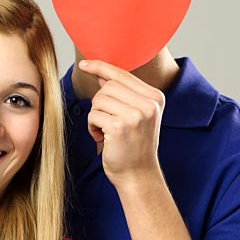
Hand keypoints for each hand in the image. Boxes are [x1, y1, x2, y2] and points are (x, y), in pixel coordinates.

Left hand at [78, 59, 164, 184]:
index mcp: (155, 97)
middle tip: (106, 122)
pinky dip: (92, 127)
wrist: (137, 175)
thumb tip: (102, 74)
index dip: (100, 67)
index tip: (84, 64)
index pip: (123, 74)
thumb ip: (122, 94)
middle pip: (108, 87)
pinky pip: (93, 115)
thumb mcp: (135, 116)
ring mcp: (136, 115)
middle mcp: (148, 104)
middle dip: (100, 103)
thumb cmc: (133, 147)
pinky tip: (102, 138)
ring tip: (106, 132)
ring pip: (99, 100)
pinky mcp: (120, 126)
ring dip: (96, 116)